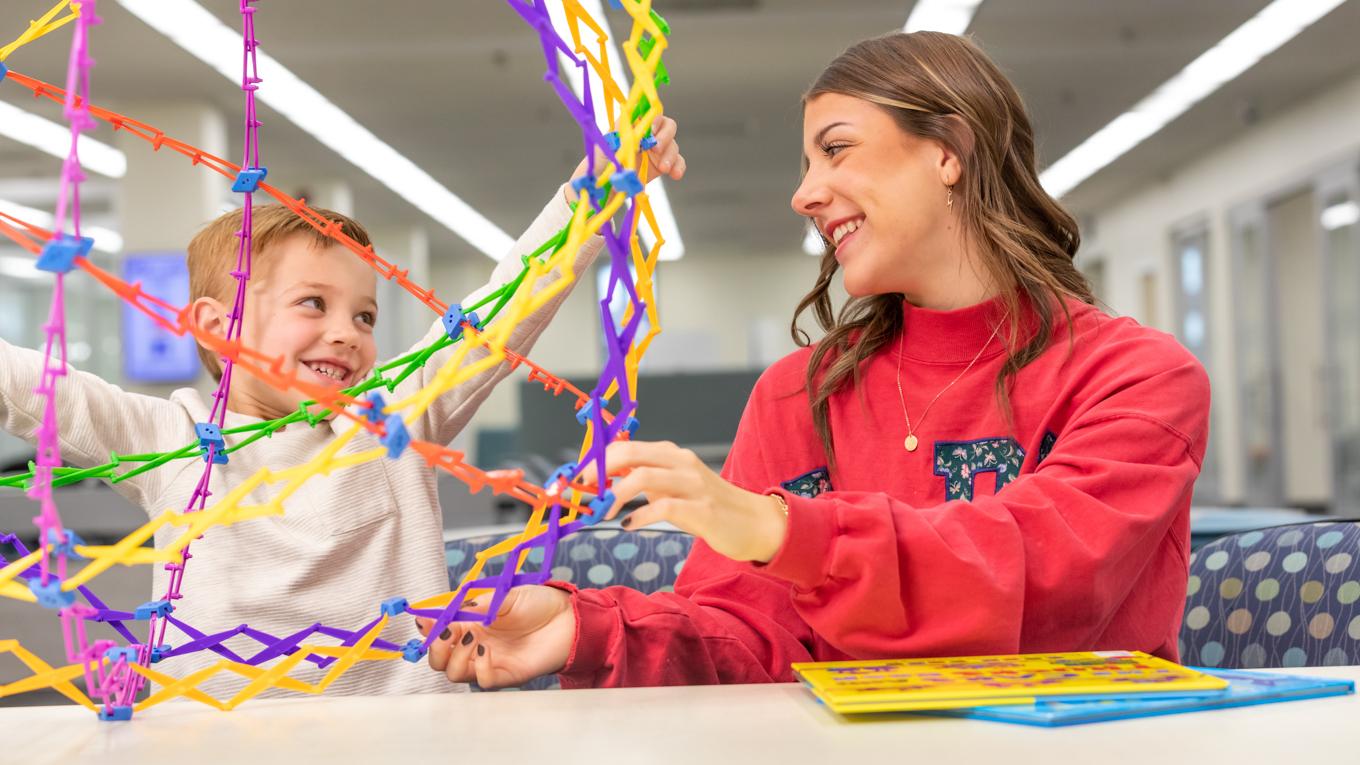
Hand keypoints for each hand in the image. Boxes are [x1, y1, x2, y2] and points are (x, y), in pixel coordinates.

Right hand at [416, 586, 575, 688]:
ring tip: (472, 639)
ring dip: (455, 658)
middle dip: (435, 649)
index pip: (438, 632)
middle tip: (446, 635)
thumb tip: (440, 612)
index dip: (427, 628)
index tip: (425, 620)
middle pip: (439, 659)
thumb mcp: (501, 595)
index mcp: (471, 622)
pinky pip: (481, 681)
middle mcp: (475, 643)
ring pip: (454, 673)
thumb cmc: (538, 603)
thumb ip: (472, 606)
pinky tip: (485, 652)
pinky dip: (477, 668)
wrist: (568, 618)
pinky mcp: (505, 674)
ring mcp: (488, 660)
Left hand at [565, 115, 685, 202]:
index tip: (651, 132)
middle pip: (667, 126)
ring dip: (670, 156)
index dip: (654, 120)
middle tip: (656, 150)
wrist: (602, 185)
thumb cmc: (600, 162)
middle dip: (665, 137)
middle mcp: (648, 134)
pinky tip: (675, 175)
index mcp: (634, 125)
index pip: (650, 114)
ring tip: (663, 168)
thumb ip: (621, 136)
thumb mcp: (606, 147)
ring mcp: (657, 150)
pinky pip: (677, 162)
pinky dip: (678, 167)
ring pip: (673, 145)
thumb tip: (635, 129)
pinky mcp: (662, 165)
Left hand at [581, 440, 788, 562]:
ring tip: (602, 512)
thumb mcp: (675, 487)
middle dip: (599, 472)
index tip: (578, 479)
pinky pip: (662, 508)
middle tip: (583, 492)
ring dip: (615, 495)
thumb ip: (647, 480)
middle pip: (630, 454)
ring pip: (643, 477)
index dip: (597, 461)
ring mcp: (693, 485)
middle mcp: (682, 463)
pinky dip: (639, 516)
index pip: (626, 446)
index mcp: (672, 455)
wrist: (755, 524)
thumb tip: (607, 481)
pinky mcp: (702, 510)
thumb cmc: (710, 507)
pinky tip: (628, 526)